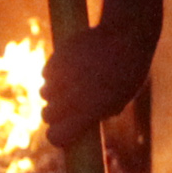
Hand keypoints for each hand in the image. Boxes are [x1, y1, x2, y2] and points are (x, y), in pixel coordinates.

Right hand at [43, 16, 157, 144]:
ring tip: (73, 82)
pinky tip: (71, 66)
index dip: (58, 136)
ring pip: (44, 93)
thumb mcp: (119, 100)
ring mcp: (62, 76)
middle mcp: (71, 96)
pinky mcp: (56, 57)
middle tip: (68, 106)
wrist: (126, 36)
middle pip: (46, 115)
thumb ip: (96, 115)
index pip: (55, 136)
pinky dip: (55, 73)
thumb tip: (78, 124)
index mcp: (88, 112)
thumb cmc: (127, 72)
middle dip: (55, 113)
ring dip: (55, 91)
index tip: (62, 132)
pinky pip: (46, 73)